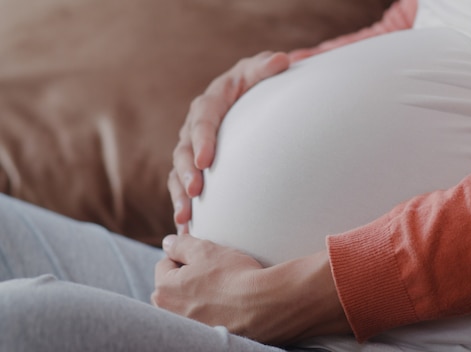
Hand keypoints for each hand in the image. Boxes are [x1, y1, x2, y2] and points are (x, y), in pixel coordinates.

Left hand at [152, 234, 350, 344]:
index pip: (166, 264)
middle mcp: (170, 315)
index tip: (206, 258)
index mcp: (164, 291)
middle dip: (190, 278)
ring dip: (201, 296)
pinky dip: (214, 312)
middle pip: (175, 287)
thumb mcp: (205, 249)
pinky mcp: (209, 337)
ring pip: (189, 304)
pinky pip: (205, 319)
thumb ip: (180, 244)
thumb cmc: (235, 276)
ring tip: (225, 290)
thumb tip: (169, 243)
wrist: (267, 305)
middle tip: (216, 272)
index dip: (186, 256)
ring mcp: (189, 329)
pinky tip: (231, 305)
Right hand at [169, 52, 289, 232]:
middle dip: (187, 172)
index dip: (202, 139)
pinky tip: (187, 230)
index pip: (203, 119)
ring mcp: (191, 147)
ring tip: (184, 219)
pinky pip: (182, 186)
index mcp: (210, 102)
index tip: (206, 160)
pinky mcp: (193, 165)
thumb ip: (266, 68)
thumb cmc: (253, 84)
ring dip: (180, 195)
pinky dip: (184, 206)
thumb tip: (282, 60)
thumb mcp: (258, 71)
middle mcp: (194, 126)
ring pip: (178, 172)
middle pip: (184, 150)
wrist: (242, 96)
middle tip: (195, 192)